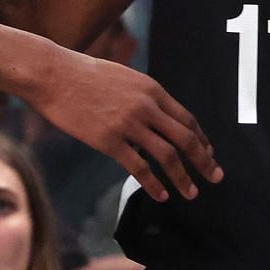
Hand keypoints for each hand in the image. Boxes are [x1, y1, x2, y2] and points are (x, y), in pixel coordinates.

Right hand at [30, 48, 221, 203]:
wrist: (55, 74)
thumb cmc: (85, 75)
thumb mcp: (125, 78)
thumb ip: (144, 96)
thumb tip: (157, 116)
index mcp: (152, 90)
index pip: (187, 119)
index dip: (202, 140)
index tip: (209, 154)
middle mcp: (146, 107)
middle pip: (185, 139)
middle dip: (204, 161)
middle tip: (215, 177)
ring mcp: (128, 124)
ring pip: (167, 156)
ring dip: (183, 178)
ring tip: (191, 193)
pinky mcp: (108, 140)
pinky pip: (138, 167)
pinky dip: (154, 184)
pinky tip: (161, 195)